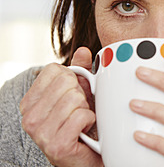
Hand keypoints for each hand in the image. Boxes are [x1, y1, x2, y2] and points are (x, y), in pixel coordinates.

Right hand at [20, 47, 102, 166]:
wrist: (89, 157)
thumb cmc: (82, 124)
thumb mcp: (80, 94)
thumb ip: (80, 72)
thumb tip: (83, 51)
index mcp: (30, 101)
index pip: (54, 70)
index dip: (72, 79)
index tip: (74, 95)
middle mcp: (29, 116)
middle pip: (66, 82)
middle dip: (81, 95)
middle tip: (80, 110)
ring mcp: (40, 133)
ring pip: (74, 98)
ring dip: (86, 109)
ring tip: (82, 121)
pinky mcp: (56, 145)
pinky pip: (81, 116)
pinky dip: (90, 120)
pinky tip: (85, 129)